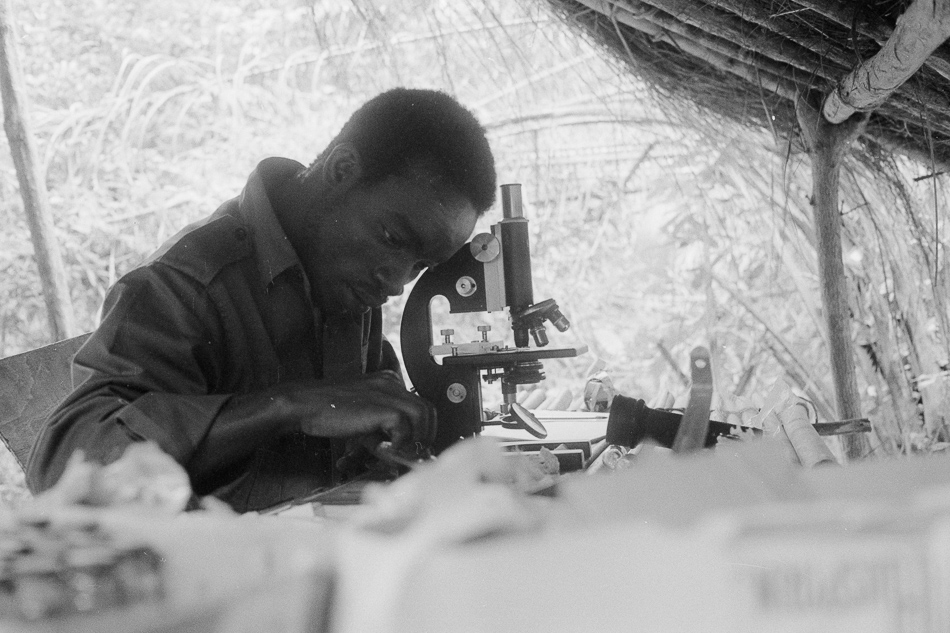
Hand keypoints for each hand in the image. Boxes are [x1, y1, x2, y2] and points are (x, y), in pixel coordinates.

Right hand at [294, 370, 435, 449]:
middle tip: (412, 452)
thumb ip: (381, 427)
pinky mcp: (381, 407)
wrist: (304, 404)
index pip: (419, 404)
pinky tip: (383, 449)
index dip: (421, 428)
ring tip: (398, 452)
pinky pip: (404, 427)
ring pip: (423, 416)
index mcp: (388, 381)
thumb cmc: (327, 411)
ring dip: (414, 439)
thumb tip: (397, 451)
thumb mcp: (361, 414)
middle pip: (427, 409)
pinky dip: (398, 442)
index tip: (413, 446)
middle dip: (425, 435)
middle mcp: (391, 383)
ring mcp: (387, 393)